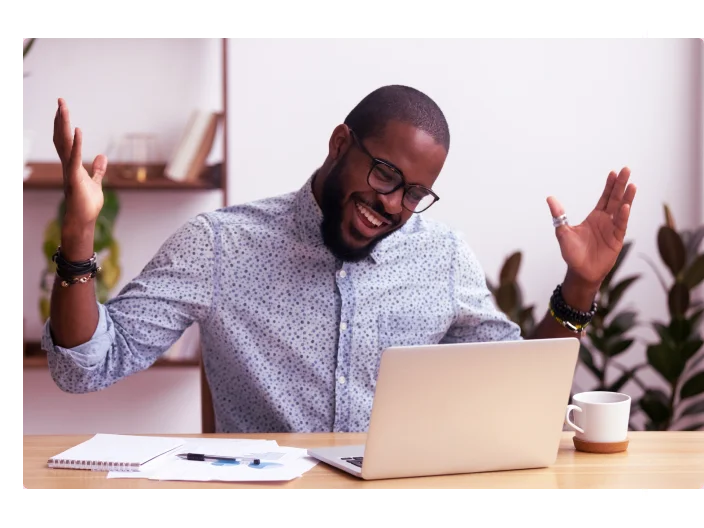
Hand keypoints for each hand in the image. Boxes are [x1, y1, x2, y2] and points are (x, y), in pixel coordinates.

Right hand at [53, 98, 106, 231]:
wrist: (83, 220)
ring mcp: (69, 171)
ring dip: (64, 125)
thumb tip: (102, 156)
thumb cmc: (87, 204)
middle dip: (60, 119)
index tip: (62, 109)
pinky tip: (77, 130)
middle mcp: (67, 165)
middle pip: (61, 137)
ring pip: (65, 143)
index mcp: (72, 165)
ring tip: (63, 108)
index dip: (63, 125)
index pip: (65, 140)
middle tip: (60, 100)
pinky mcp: (75, 178)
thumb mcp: (96, 183)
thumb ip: (98, 170)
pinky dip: (76, 143)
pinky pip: (74, 158)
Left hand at [547, 167, 636, 287]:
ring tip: (632, 184)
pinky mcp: (616, 240)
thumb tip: (550, 198)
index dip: (609, 185)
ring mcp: (612, 229)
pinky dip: (623, 216)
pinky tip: (626, 206)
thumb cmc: (572, 254)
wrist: (580, 272)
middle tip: (626, 169)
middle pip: (615, 199)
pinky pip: (621, 225)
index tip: (613, 172)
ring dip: (627, 197)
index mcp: (594, 217)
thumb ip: (559, 215)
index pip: (604, 197)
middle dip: (621, 185)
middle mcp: (606, 221)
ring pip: (621, 210)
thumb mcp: (563, 232)